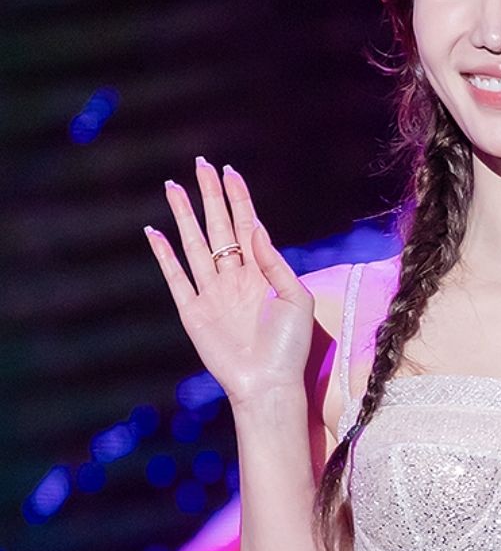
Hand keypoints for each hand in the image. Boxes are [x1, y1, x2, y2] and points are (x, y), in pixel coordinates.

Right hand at [145, 158, 313, 406]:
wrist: (268, 384)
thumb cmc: (289, 347)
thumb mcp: (295, 298)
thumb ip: (275, 261)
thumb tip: (254, 226)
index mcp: (261, 273)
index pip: (246, 225)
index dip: (238, 198)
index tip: (228, 171)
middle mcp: (234, 278)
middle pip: (218, 227)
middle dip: (209, 196)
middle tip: (200, 165)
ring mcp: (211, 294)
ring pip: (194, 244)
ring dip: (184, 216)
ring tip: (172, 187)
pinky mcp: (192, 312)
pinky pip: (175, 277)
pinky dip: (163, 255)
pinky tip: (155, 232)